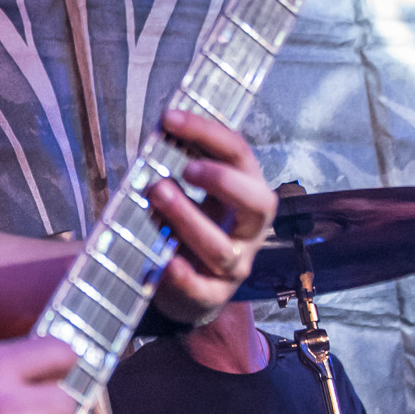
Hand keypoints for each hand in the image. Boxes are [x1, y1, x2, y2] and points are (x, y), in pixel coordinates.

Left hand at [147, 108, 277, 323]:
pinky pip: (204, 290)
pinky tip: (166, 263)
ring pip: (222, 249)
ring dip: (189, 219)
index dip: (207, 133)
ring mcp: (235, 264)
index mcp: (247, 192)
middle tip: (187, 167)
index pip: (239, 154)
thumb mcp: (189, 192)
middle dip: (224, 181)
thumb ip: (179, 166)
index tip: (169, 118)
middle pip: (257, 202)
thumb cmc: (188, 226)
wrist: (185, 285)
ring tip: (157, 195)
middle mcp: (249, 228)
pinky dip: (185, 277)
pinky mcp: (213, 295)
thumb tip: (160, 130)